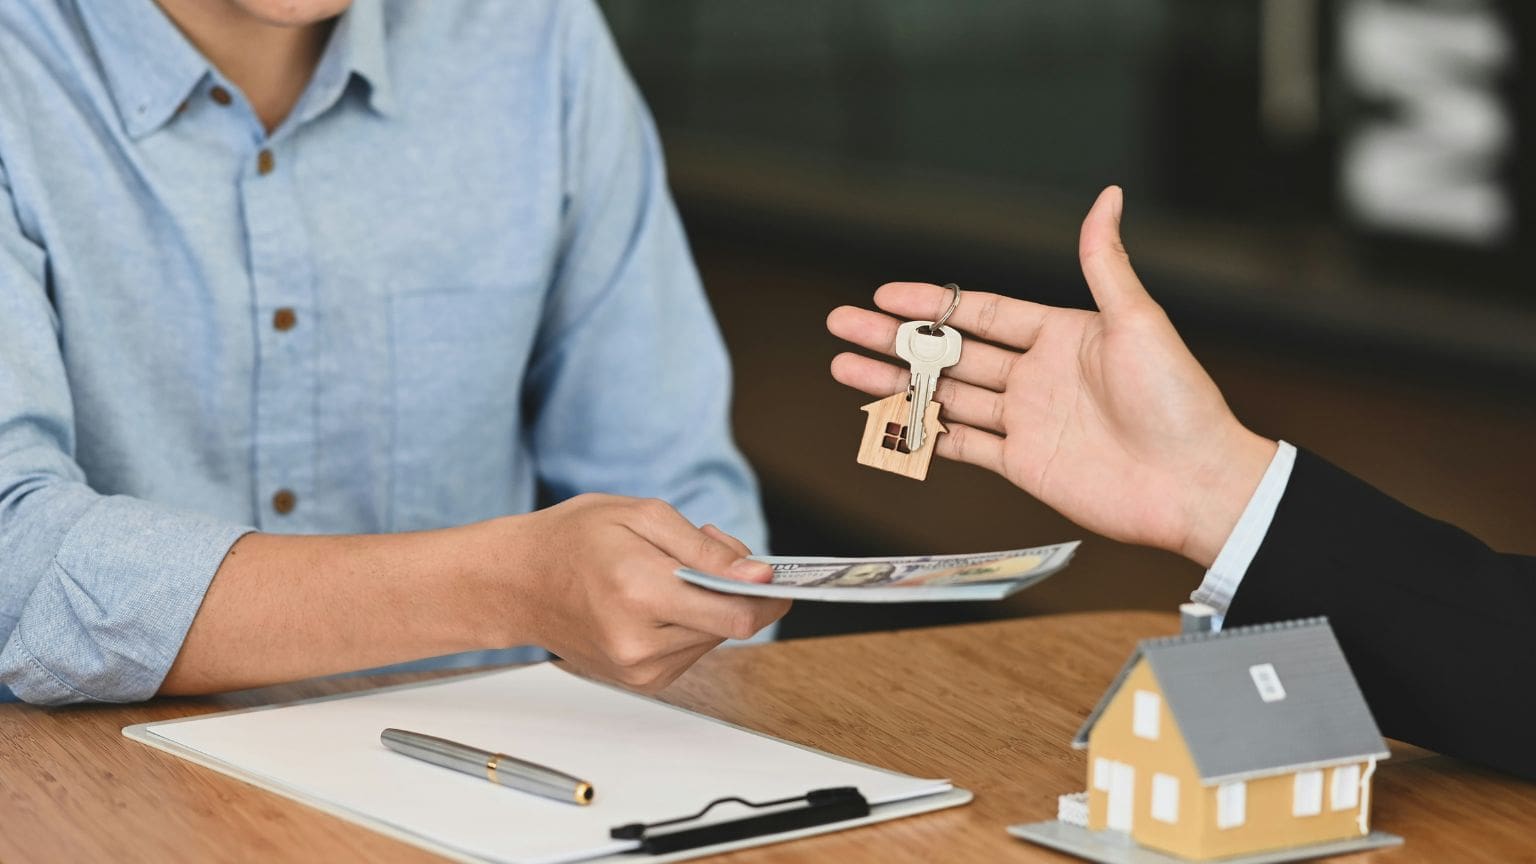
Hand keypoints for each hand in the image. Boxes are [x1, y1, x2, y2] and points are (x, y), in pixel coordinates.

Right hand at [494, 495, 789, 691]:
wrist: (517, 583)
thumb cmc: (572, 540)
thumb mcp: (642, 516)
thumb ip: (706, 550)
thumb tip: (759, 574)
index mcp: (639, 593)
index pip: (736, 615)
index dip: (768, 595)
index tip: (776, 575)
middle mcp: (639, 643)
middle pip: (729, 626)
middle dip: (733, 586)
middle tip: (705, 548)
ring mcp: (637, 669)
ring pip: (713, 639)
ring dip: (709, 604)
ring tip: (670, 570)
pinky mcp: (639, 681)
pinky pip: (691, 651)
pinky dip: (689, 622)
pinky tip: (660, 597)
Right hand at [826, 186, 1275, 566]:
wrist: (1194, 482)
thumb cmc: (1178, 399)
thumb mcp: (1138, 320)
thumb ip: (1104, 262)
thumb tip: (1108, 196)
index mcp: (1061, 335)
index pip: (981, 313)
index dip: (932, 303)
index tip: (885, 295)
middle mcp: (1037, 376)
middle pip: (950, 352)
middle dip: (894, 339)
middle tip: (842, 325)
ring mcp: (1026, 421)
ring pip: (945, 396)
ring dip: (895, 383)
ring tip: (844, 368)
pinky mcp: (1023, 464)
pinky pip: (961, 447)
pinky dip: (922, 435)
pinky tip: (886, 421)